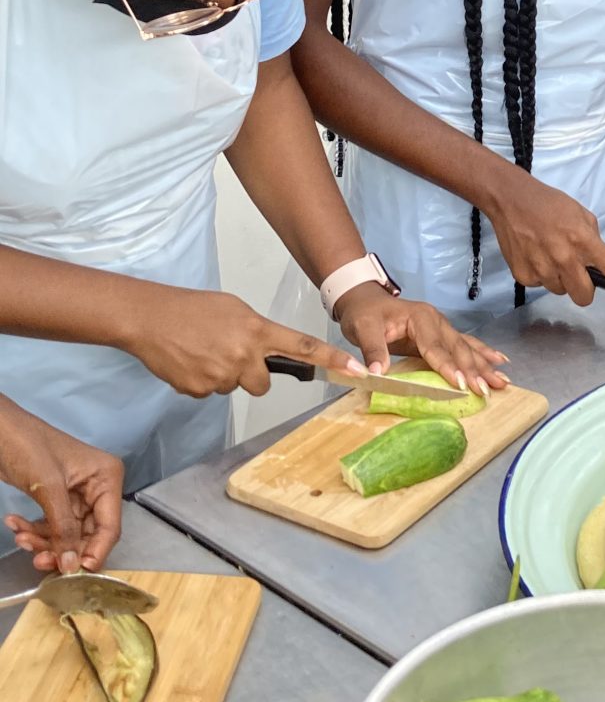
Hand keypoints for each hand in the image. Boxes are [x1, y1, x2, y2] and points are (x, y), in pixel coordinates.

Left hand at [1, 402, 122, 572]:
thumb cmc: (27, 446)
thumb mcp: (48, 488)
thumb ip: (62, 528)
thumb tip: (71, 565)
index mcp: (106, 477)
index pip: (109, 526)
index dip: (95, 551)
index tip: (77, 572)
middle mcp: (96, 487)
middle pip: (87, 534)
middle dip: (62, 548)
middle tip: (39, 559)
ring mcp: (76, 494)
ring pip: (67, 534)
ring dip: (43, 541)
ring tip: (21, 537)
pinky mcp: (56, 498)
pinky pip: (52, 525)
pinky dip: (34, 530)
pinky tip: (16, 525)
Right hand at [116, 283, 374, 396]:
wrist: (151, 318)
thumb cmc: (192, 308)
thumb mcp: (234, 309)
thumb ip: (257, 331)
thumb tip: (266, 350)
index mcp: (257, 331)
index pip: (302, 347)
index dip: (332, 359)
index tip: (357, 369)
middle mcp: (244, 355)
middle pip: (263, 384)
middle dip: (251, 375)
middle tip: (229, 355)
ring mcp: (221, 376)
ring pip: (234, 387)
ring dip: (223, 375)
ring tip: (202, 352)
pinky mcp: (200, 390)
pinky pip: (210, 392)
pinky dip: (202, 380)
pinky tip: (189, 361)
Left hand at [334, 283, 510, 397]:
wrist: (364, 299)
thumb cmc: (364, 313)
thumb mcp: (362, 328)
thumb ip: (373, 348)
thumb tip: (377, 372)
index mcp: (420, 318)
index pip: (436, 347)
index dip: (448, 366)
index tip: (462, 384)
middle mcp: (436, 321)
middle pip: (458, 348)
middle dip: (475, 370)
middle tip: (487, 390)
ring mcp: (441, 327)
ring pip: (467, 347)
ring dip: (485, 365)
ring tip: (503, 381)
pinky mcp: (441, 335)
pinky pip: (466, 344)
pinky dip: (483, 353)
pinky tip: (499, 361)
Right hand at [484, 167, 604, 310]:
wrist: (510, 199)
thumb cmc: (549, 204)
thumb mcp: (581, 215)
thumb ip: (593, 241)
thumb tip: (599, 263)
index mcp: (585, 241)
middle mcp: (565, 258)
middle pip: (585, 296)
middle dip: (584, 288)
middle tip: (574, 269)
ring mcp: (543, 268)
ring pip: (561, 291)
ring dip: (559, 279)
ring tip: (548, 253)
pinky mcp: (523, 275)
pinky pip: (540, 286)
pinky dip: (539, 274)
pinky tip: (534, 254)